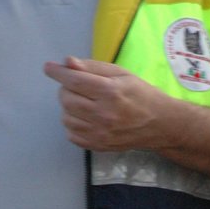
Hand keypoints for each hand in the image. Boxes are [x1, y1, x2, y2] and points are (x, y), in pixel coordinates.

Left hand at [44, 56, 179, 151]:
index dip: (58, 73)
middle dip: (66, 89)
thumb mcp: (120, 74)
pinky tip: (85, 118)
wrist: (160, 124)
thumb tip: (67, 62)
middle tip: (76, 87)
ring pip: (66, 117)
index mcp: (110, 92)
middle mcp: (104, 114)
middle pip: (66, 99)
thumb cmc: (141, 94)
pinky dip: (73, 124)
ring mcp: (100, 133)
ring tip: (83, 103)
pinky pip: (71, 135)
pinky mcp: (99, 146)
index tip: (49, 68)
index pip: (74, 81)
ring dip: (69, 107)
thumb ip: (92, 68)